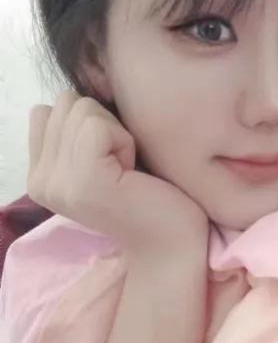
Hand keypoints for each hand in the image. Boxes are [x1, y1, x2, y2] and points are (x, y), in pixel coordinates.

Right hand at [27, 89, 208, 253]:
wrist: (173, 243)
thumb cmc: (150, 195)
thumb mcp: (104, 159)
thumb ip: (75, 133)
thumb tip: (65, 99)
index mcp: (40, 176)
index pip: (50, 109)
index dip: (91, 122)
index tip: (111, 160)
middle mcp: (40, 181)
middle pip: (67, 102)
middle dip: (105, 124)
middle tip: (124, 167)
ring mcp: (58, 182)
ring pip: (82, 108)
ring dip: (117, 132)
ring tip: (128, 170)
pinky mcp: (83, 180)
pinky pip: (98, 124)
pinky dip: (125, 140)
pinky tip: (133, 172)